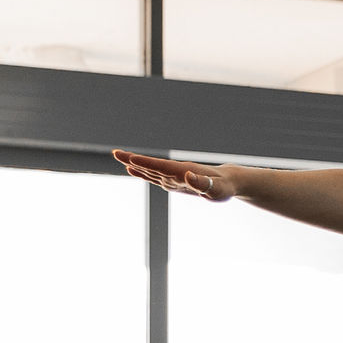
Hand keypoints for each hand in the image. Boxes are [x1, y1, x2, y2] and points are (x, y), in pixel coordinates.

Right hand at [112, 150, 237, 202]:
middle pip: (151, 166)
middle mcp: (175, 172)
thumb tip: (187, 175)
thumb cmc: (223, 187)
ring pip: (151, 171)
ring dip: (135, 165)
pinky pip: (155, 177)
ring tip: (119, 159)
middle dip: (133, 160)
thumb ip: (202, 183)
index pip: (159, 166)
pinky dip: (143, 173)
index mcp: (182, 172)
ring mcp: (173, 177)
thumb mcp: (215, 189)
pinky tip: (133, 171)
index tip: (128, 158)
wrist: (228, 182)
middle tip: (115, 153)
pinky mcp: (174, 182)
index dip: (143, 163)